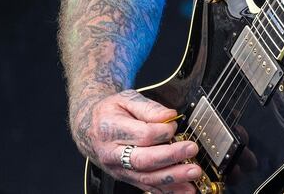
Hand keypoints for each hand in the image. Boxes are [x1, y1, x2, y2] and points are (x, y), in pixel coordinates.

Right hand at [75, 90, 202, 192]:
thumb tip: (169, 115)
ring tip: (193, 171)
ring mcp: (119, 169)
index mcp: (111, 130)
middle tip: (191, 149)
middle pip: (144, 160)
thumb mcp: (126, 99)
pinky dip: (168, 190)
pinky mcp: (127, 178)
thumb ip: (148, 107)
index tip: (175, 125)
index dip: (162, 131)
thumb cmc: (110, 112)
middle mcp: (112, 153)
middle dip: (170, 156)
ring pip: (147, 178)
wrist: (90, 128)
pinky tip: (185, 189)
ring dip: (173, 177)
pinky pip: (148, 187)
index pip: (141, 134)